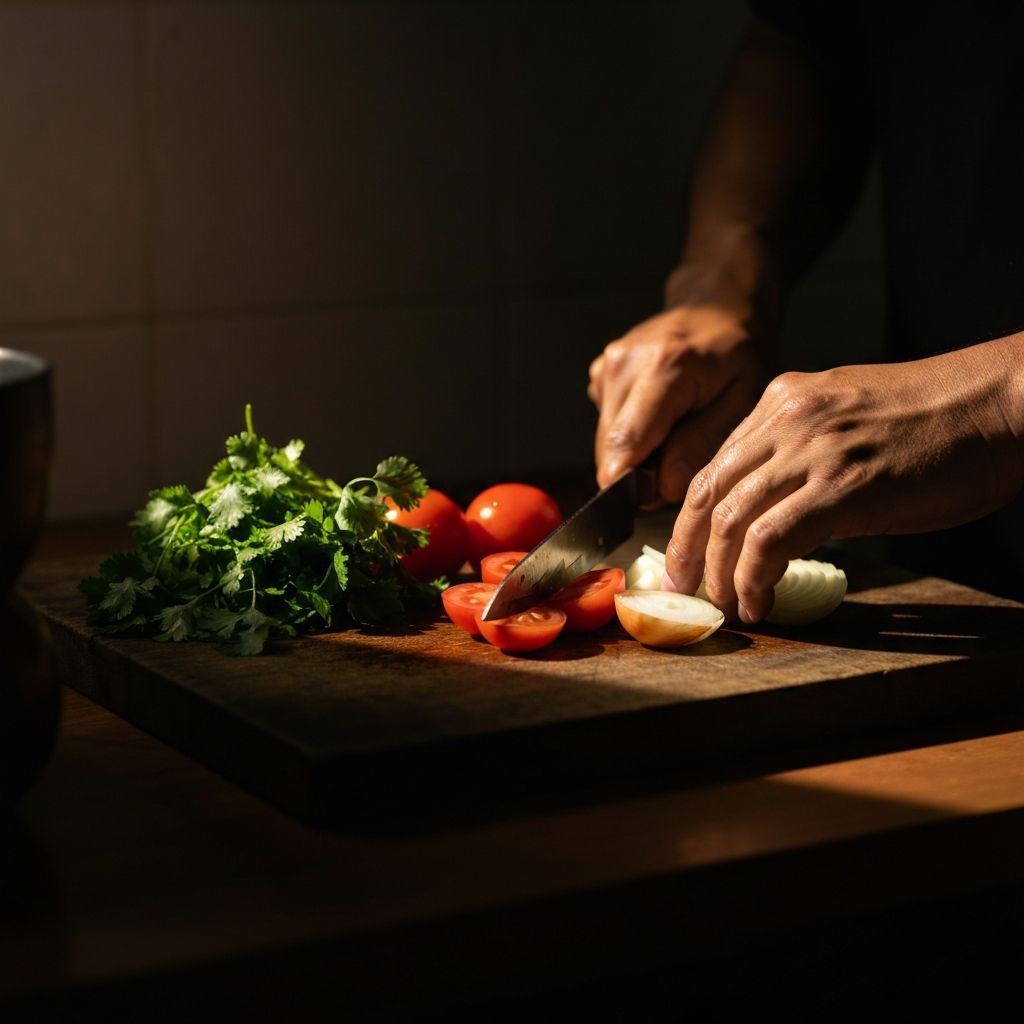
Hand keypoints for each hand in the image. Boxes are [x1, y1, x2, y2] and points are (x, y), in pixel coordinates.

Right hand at [588, 281, 770, 503]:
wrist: (716, 305)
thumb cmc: (740, 354)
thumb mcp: (744, 398)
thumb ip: (704, 443)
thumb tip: (664, 487)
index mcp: (665, 366)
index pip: (627, 441)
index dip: (630, 485)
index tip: (648, 502)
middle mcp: (625, 363)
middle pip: (612, 447)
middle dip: (639, 473)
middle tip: (679, 469)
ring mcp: (607, 366)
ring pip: (607, 441)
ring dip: (636, 454)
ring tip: (676, 434)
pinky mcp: (599, 373)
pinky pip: (608, 425)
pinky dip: (632, 434)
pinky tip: (661, 417)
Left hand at [663, 337, 1023, 621]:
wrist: (1003, 404)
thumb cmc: (940, 423)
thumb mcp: (850, 422)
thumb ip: (803, 455)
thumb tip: (777, 512)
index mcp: (784, 400)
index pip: (716, 464)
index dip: (693, 518)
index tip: (687, 554)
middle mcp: (787, 417)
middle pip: (707, 491)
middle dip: (686, 548)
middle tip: (681, 588)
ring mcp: (813, 449)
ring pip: (731, 518)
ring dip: (718, 572)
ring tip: (723, 604)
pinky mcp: (843, 486)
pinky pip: (770, 540)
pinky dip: (754, 579)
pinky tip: (759, 601)